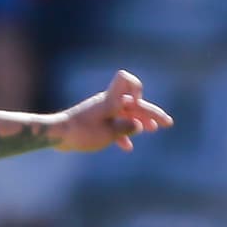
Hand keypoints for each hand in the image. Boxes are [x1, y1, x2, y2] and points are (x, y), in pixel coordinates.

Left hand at [55, 70, 172, 152]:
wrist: (59, 135)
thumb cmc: (83, 132)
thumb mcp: (108, 133)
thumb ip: (126, 127)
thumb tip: (138, 124)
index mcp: (111, 99)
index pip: (126, 79)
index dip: (137, 89)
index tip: (139, 106)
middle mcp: (108, 101)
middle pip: (133, 102)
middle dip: (150, 112)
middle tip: (167, 123)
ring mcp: (101, 110)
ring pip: (124, 113)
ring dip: (138, 120)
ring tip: (152, 130)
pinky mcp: (95, 120)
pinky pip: (113, 123)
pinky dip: (122, 132)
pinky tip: (127, 146)